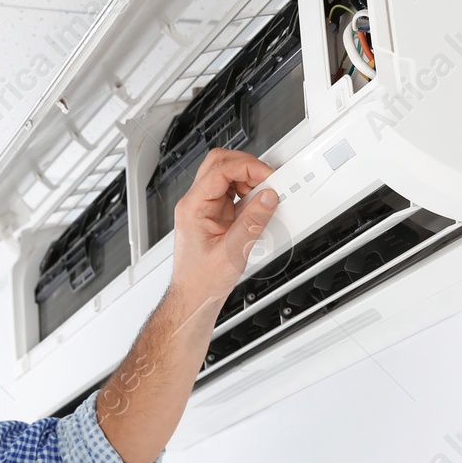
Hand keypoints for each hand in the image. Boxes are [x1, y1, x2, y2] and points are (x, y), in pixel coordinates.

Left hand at [170, 148, 279, 307]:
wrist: (194, 298)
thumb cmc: (201, 281)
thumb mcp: (232, 252)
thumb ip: (252, 222)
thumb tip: (268, 197)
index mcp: (193, 208)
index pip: (219, 170)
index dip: (247, 167)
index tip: (267, 176)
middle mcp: (196, 204)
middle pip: (220, 164)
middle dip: (247, 167)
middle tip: (267, 180)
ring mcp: (205, 208)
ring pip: (226, 176)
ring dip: (248, 180)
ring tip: (264, 196)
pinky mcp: (214, 216)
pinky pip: (232, 193)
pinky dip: (248, 194)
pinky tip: (257, 206)